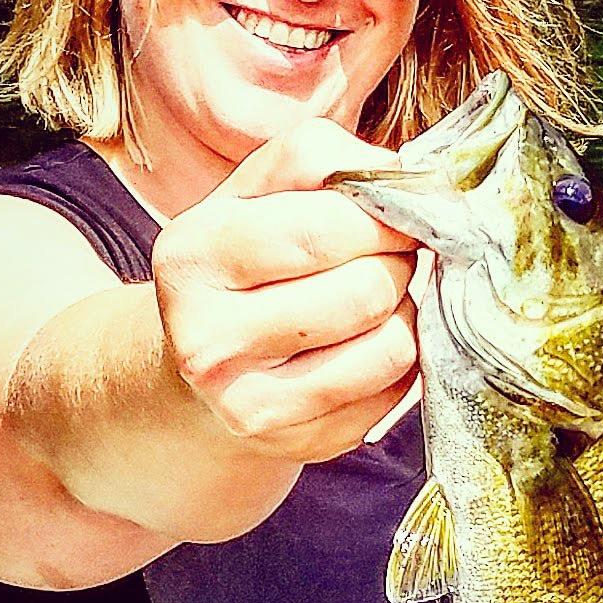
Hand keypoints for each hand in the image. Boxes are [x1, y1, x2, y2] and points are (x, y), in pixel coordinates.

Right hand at [152, 120, 419, 462]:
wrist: (206, 359)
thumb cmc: (250, 258)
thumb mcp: (260, 189)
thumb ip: (321, 158)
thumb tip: (405, 176)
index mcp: (194, 255)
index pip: (321, 231)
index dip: (385, 219)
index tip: (403, 214)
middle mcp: (208, 338)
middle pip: (364, 292)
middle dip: (400, 264)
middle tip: (395, 257)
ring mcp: (249, 403)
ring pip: (391, 347)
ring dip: (409, 314)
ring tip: (387, 297)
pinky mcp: (298, 443)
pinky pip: (396, 394)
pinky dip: (404, 362)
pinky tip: (374, 343)